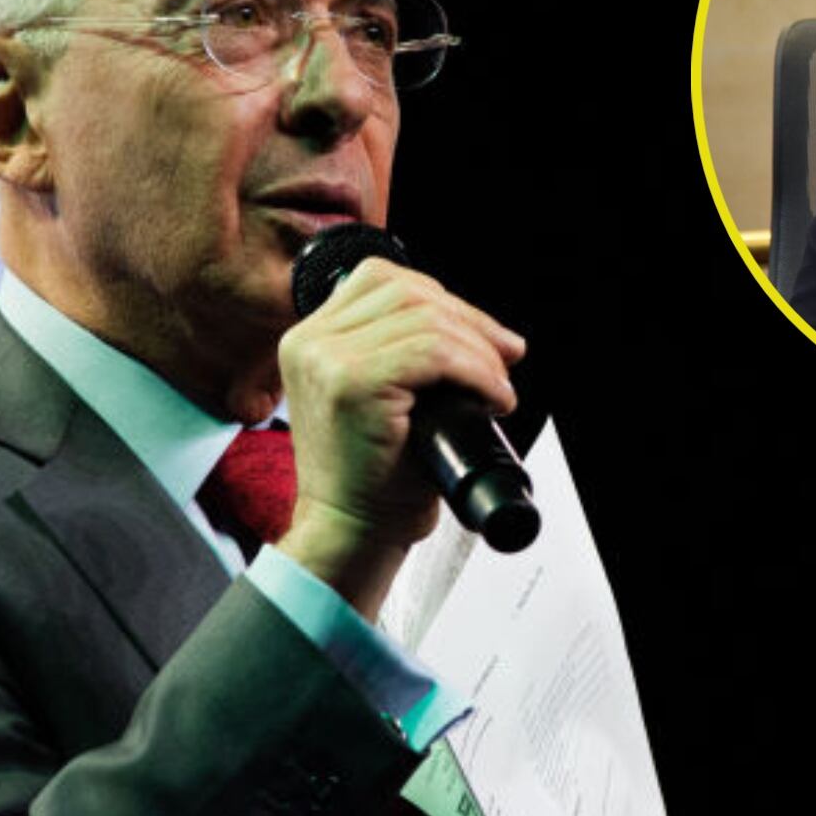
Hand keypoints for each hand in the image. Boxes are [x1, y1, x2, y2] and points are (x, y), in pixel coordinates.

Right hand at [274, 256, 523, 609]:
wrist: (351, 534)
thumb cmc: (373, 480)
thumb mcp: (382, 398)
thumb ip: (402, 351)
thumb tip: (479, 327)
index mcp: (310, 339)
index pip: (383, 280)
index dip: (444, 300)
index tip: (484, 336)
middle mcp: (308, 341)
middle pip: (408, 291)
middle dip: (470, 321)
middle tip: (506, 358)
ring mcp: (325, 359)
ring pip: (426, 319)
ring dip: (480, 351)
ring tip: (498, 387)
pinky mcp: (351, 384)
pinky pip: (434, 352)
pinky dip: (477, 371)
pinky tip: (493, 399)